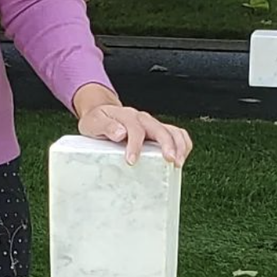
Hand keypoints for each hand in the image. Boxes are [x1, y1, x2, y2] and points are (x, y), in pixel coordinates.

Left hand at [74, 85, 192, 167]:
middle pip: (159, 129)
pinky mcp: (158, 131)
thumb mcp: (94, 122)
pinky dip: (183, 144)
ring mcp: (152, 124)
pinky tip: (181, 157)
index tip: (131, 161)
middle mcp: (143, 118)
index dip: (135, 145)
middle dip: (167, 145)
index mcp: (127, 115)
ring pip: (173, 130)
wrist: (101, 114)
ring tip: (178, 162)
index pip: (135, 129)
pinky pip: (176, 134)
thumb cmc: (97, 120)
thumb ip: (105, 126)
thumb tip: (120, 133)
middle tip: (170, 161)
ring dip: (179, 145)